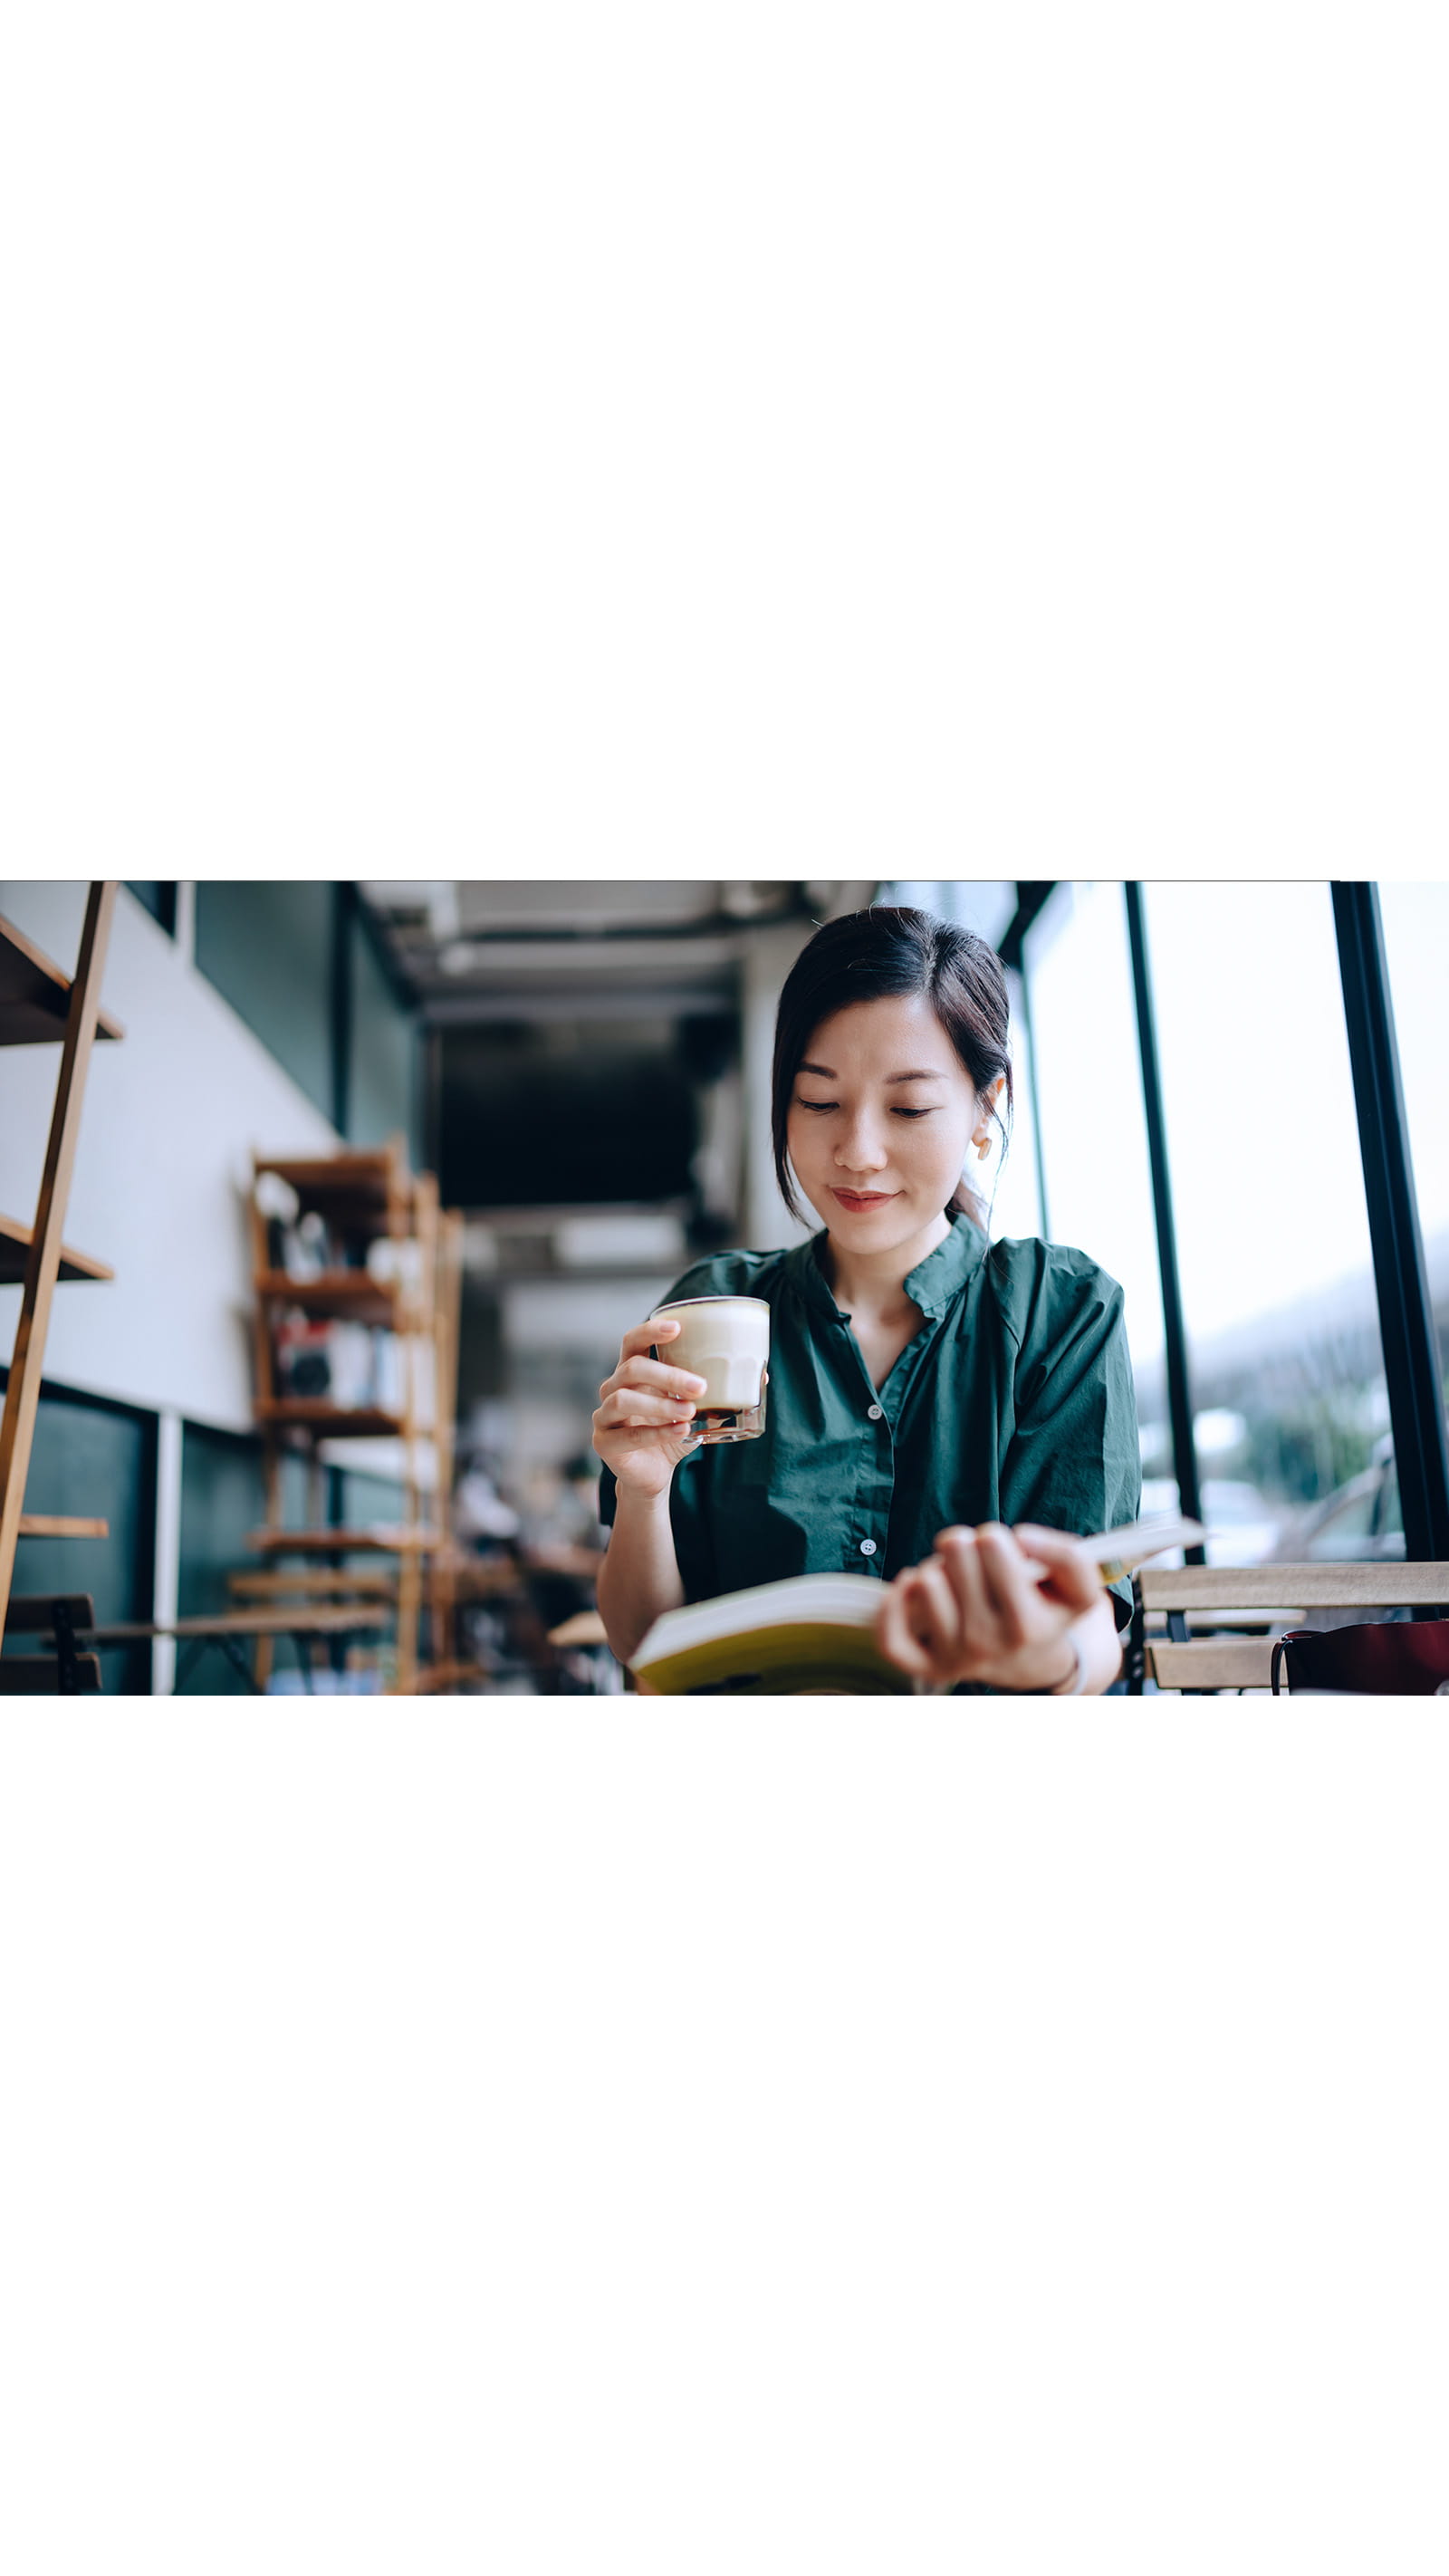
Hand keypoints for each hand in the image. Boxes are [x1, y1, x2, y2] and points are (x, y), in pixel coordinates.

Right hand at [593, 1318, 708, 1500]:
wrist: (654, 1475)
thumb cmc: (673, 1433)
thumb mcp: (697, 1410)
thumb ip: (718, 1392)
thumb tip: (762, 1374)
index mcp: (632, 1373)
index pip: (632, 1342)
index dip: (650, 1331)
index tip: (677, 1328)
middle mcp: (613, 1388)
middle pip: (631, 1369)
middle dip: (667, 1375)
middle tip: (700, 1387)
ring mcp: (604, 1415)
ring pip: (623, 1400)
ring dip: (660, 1404)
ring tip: (690, 1412)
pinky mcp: (604, 1442)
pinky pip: (628, 1434)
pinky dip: (657, 1432)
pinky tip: (682, 1432)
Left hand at [874, 1522, 1103, 1690]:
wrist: (1030, 1660)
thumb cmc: (1046, 1608)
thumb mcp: (1078, 1586)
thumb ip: (1067, 1556)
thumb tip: (1021, 1539)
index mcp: (1028, 1624)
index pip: (991, 1545)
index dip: (994, 1537)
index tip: (1005, 1551)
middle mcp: (989, 1645)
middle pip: (954, 1551)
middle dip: (965, 1547)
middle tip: (977, 1567)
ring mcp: (954, 1658)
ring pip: (924, 1581)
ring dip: (937, 1570)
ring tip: (957, 1583)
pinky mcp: (924, 1667)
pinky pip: (890, 1635)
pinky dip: (894, 1602)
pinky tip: (913, 1587)